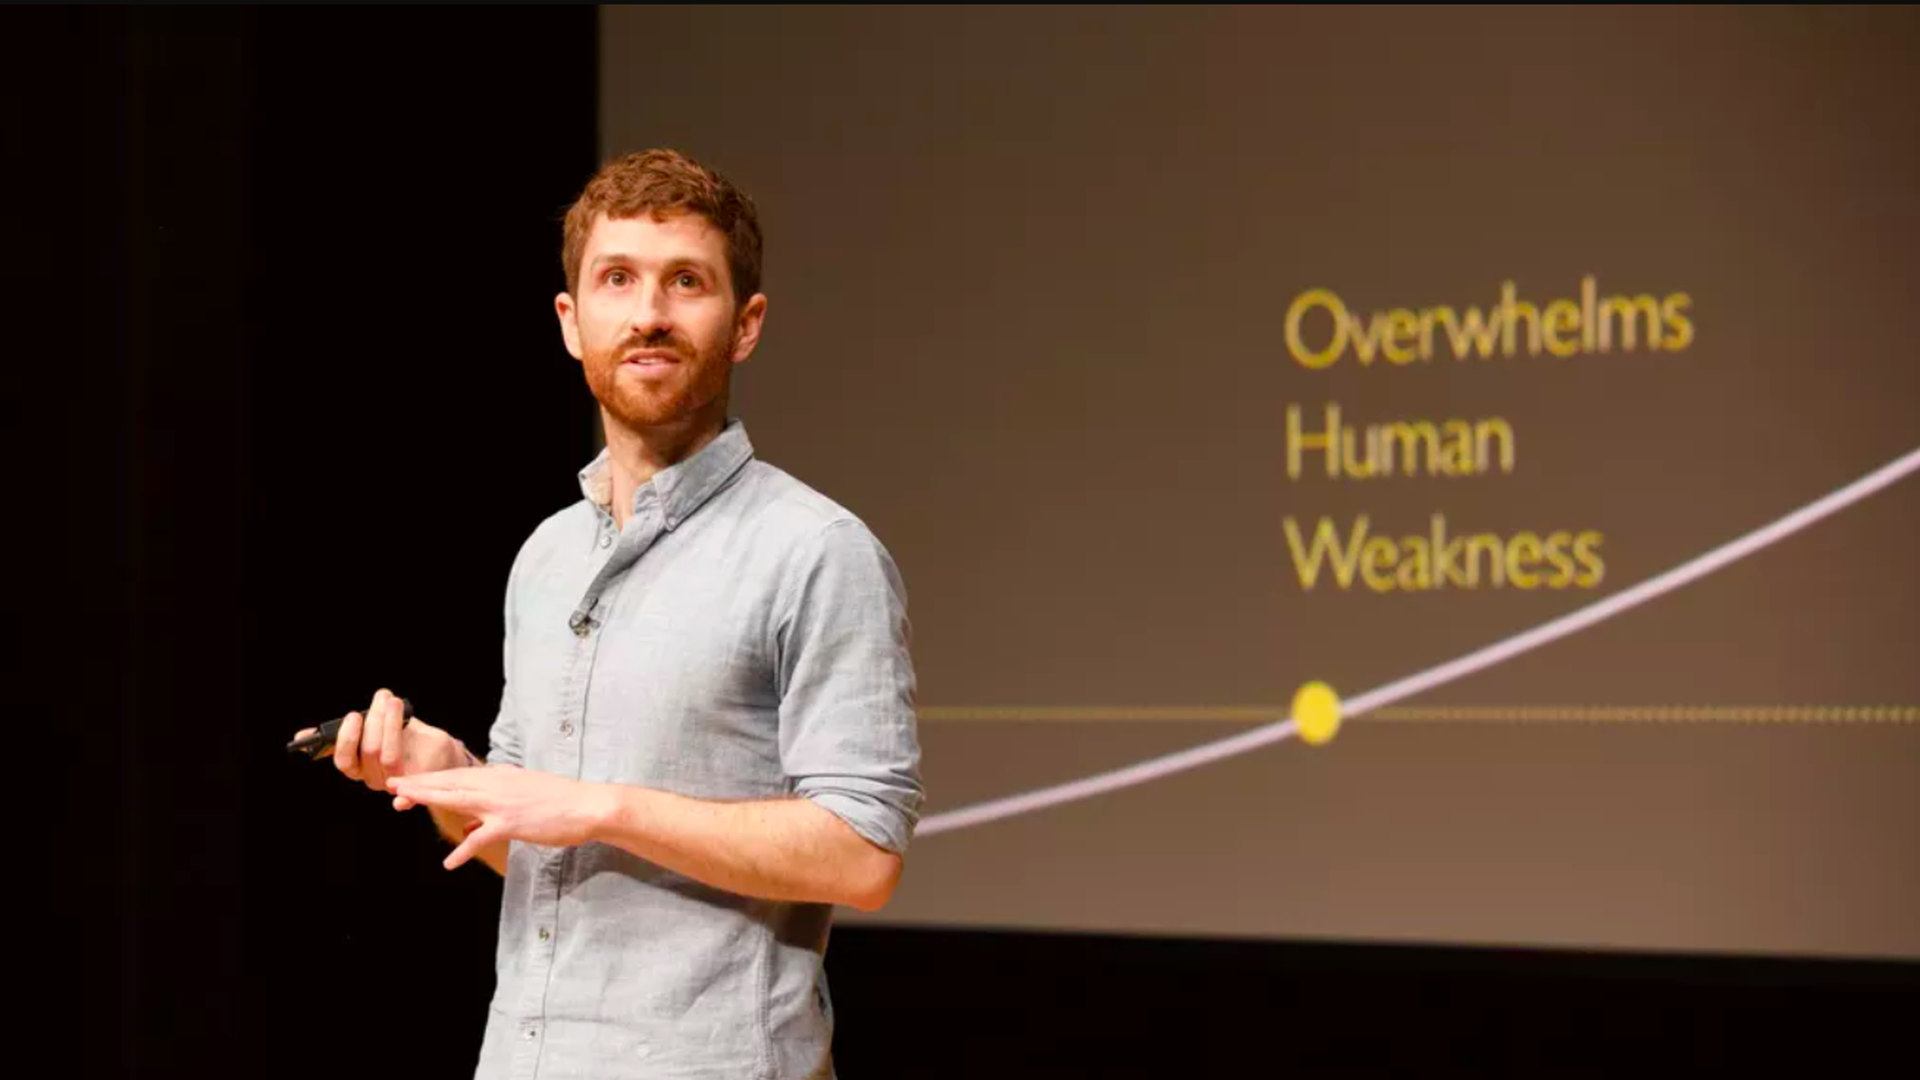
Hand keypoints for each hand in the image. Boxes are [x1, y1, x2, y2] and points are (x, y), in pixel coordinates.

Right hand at [290, 688, 469, 793]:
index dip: (344, 739)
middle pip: (369, 750)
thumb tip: (302, 735)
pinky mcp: (419, 785)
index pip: (344, 760)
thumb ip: (349, 729)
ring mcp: (396, 783)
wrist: (442, 754)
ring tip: (395, 703)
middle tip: (382, 698)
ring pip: (388, 757)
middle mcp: (374, 777)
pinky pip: (411, 787)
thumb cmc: (406, 738)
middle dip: (375, 720)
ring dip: (392, 726)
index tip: (353, 716)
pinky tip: (401, 795)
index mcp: (360, 766)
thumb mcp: (379, 728)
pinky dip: (404, 796)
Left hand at [388, 768, 610, 870]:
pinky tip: (450, 862)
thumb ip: (493, 809)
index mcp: (500, 776)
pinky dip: (464, 850)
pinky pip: (481, 837)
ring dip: (427, 798)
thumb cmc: (560, 802)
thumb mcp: (523, 796)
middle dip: (419, 784)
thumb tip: (468, 827)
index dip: (430, 778)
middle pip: (450, 782)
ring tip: (402, 803)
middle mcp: (497, 784)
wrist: (588, 805)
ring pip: (457, 798)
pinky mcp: (512, 823)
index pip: (458, 775)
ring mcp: (502, 803)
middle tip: (391, 786)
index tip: (406, 780)